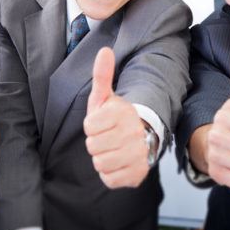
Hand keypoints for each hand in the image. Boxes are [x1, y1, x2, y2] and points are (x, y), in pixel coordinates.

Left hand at [84, 47, 152, 188]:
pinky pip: (109, 179)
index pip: (89, 127)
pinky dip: (110, 173)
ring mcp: (138, 155)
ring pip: (100, 163)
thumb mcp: (105, 96)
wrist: (141, 136)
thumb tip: (104, 50)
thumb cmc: (115, 116)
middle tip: (107, 136)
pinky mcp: (138, 175)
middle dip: (96, 142)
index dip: (92, 125)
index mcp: (123, 113)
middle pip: (93, 146)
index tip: (102, 122)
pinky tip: (118, 162)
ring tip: (112, 149)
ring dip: (102, 158)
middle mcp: (134, 134)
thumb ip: (102, 75)